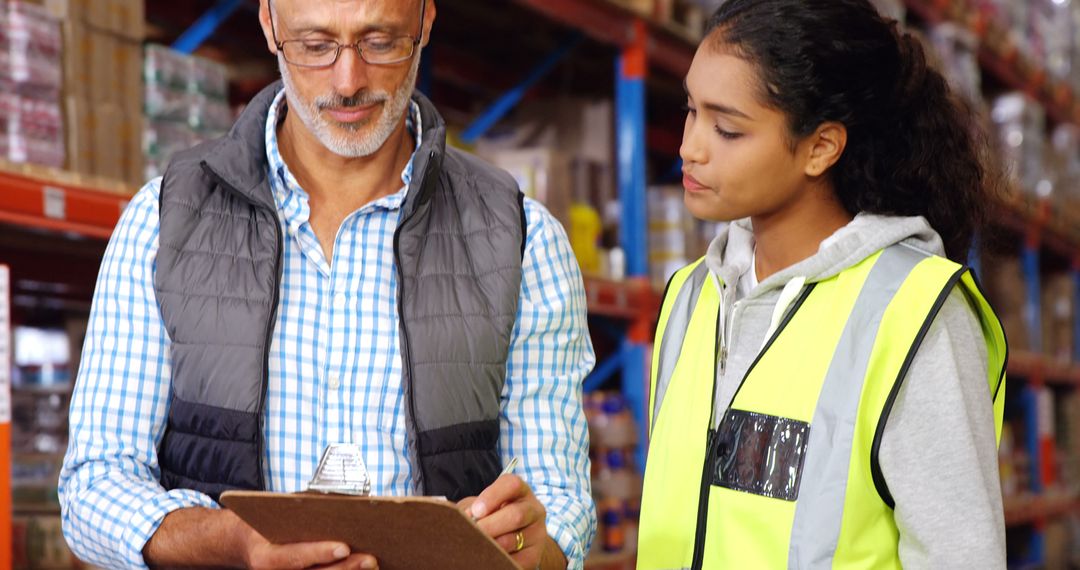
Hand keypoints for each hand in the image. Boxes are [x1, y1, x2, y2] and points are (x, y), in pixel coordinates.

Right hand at [233, 510, 379, 569]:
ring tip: (372, 564)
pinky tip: (361, 568)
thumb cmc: (267, 522)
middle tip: (370, 558)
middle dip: (346, 568)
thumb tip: (340, 501)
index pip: (295, 557)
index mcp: (266, 557)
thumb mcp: (276, 512)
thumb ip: (302, 508)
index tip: (344, 547)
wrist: (247, 543)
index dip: (320, 553)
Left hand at [459, 474, 547, 569]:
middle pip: (516, 515)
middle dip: (489, 525)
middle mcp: (533, 509)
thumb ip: (471, 507)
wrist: (516, 537)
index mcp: (520, 491)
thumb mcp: (483, 505)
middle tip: (470, 533)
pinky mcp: (534, 555)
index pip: (511, 485)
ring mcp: (537, 533)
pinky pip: (515, 561)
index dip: (492, 496)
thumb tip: (457, 516)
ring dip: (490, 545)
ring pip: (513, 540)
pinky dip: (497, 560)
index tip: (476, 510)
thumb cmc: (491, 516)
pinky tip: (485, 558)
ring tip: (473, 546)